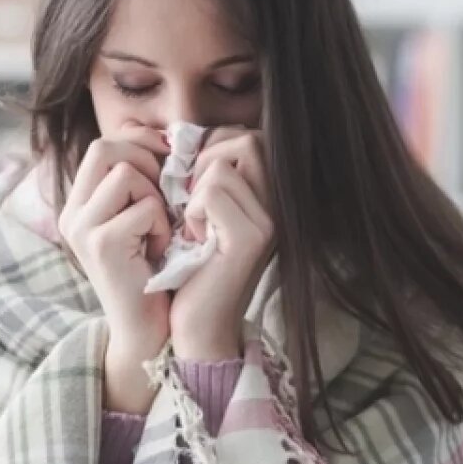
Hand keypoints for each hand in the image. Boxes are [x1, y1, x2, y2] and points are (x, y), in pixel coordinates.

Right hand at [58, 124, 171, 413]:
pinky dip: (162, 225)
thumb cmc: (153, 273)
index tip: (168, 161)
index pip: (103, 143)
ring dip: (155, 196)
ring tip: (159, 228)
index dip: (140, 143)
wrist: (147, 330)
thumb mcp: (141, 219)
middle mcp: (72, 213)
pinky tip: (159, 250)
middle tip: (166, 193)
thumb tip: (163, 135)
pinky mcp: (100, 244)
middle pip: (107, 147)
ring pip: (126, 172)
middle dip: (147, 161)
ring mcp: (82, 228)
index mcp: (78, 204)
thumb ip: (140, 182)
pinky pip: (144, 207)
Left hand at [169, 127, 275, 361]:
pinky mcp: (251, 238)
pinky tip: (195, 240)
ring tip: (194, 226)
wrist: (196, 326)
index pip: (247, 137)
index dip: (211, 149)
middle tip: (190, 201)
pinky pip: (212, 192)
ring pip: (222, 165)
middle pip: (244, 140)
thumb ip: (205, 177)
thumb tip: (184, 138)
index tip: (193, 186)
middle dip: (204, 161)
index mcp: (268, 197)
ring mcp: (269, 221)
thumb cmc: (190, 269)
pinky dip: (191, 212)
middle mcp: (278, 206)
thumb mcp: (200, 214)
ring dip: (195, 193)